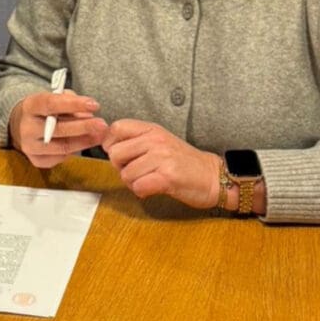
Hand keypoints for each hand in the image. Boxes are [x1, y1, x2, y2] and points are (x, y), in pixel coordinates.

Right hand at [8, 90, 107, 169]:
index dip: (74, 104)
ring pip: (62, 147)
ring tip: (100, 135)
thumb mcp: (53, 98)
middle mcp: (27, 128)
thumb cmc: (43, 110)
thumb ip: (70, 102)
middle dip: (84, 127)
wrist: (21, 125)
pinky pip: (61, 157)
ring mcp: (30, 147)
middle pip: (58, 129)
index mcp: (29, 107)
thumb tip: (89, 113)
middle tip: (103, 124)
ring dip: (84, 141)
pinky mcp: (36, 160)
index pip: (51, 104)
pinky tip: (85, 142)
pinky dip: (76, 150)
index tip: (94, 104)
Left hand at [103, 120, 221, 208]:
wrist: (212, 176)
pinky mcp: (167, 176)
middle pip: (115, 154)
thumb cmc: (183, 162)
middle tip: (137, 172)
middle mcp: (156, 140)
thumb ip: (137, 140)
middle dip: (121, 168)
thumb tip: (107, 147)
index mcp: (152, 129)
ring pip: (126, 174)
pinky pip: (138, 187)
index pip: (116, 128)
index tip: (122, 156)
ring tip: (149, 181)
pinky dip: (142, 192)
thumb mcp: (160, 141)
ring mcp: (162, 157)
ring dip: (133, 183)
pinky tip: (153, 189)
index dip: (111, 144)